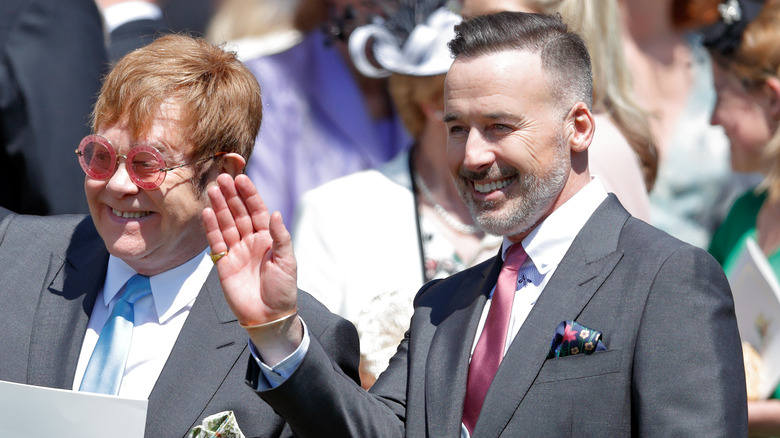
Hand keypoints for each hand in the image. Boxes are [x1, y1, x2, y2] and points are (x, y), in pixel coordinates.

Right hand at [203, 174, 300, 360]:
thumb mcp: (287, 261)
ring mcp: (236, 251)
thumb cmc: (283, 289)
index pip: (257, 211)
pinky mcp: (223, 263)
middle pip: (239, 213)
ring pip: (226, 224)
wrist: (269, 316)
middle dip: (231, 196)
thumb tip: (275, 213)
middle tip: (222, 178)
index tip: (242, 178)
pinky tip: (207, 213)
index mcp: (268, 238)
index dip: (249, 195)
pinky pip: (216, 242)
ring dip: (219, 207)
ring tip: (212, 190)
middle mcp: (251, 241)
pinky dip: (211, 228)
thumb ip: (280, 237)